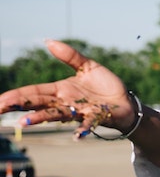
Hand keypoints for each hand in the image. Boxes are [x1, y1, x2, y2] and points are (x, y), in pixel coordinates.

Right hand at [0, 40, 135, 138]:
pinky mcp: (96, 117)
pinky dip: (82, 129)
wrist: (126, 102)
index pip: (33, 92)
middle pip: (39, 104)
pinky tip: (77, 136)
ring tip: (25, 122)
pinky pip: (88, 124)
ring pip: (57, 115)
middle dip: (19, 107)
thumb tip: (48, 41)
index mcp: (61, 90)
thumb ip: (70, 56)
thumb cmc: (106, 86)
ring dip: (41, 118)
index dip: (16, 96)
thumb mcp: (88, 66)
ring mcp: (80, 111)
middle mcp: (66, 102)